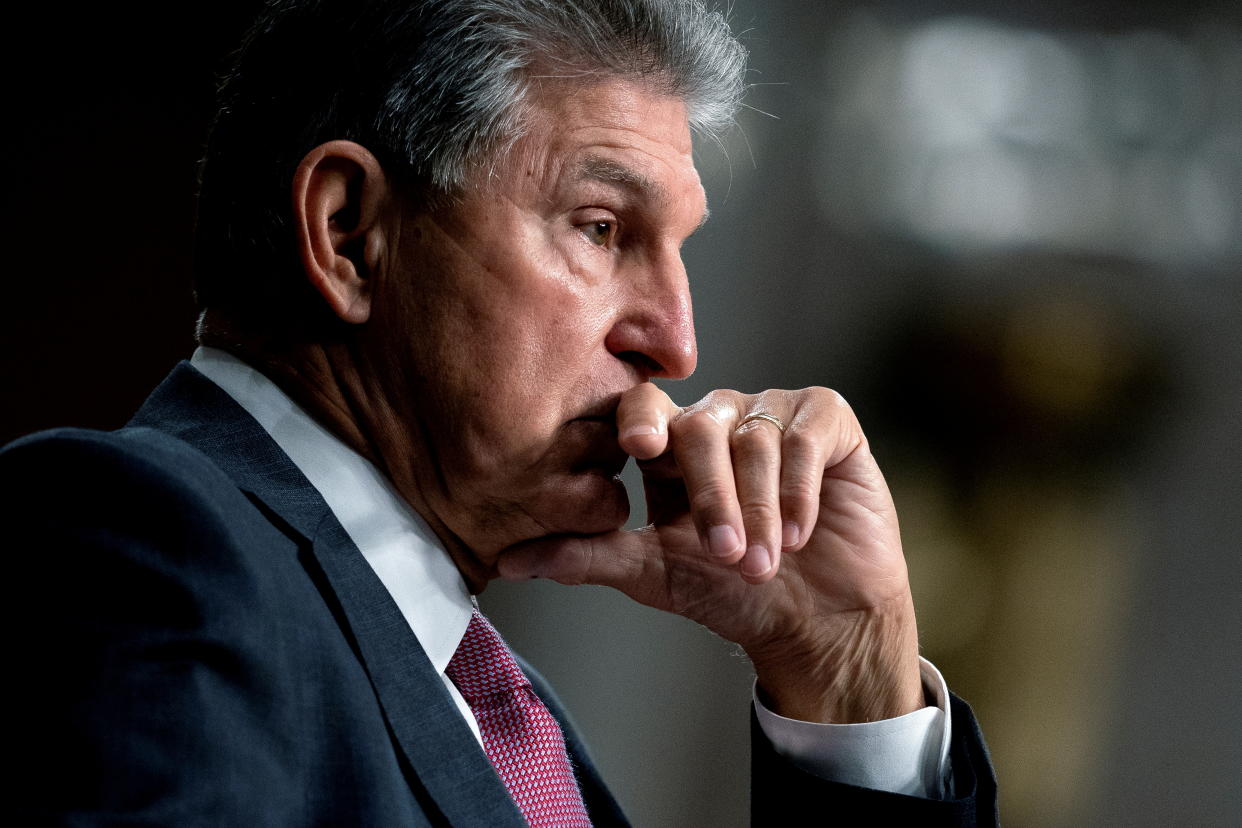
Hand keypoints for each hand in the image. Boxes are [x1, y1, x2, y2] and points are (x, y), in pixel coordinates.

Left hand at [497, 383, 923, 723]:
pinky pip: (805, 434)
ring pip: (755, 437)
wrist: (818, 621)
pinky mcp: (826, 421)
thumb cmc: (733, 594)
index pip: (643, 408)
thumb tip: (510, 561)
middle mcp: (720, 420)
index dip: (638, 419)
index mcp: (671, 447)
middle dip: (712, 496)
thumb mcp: (653, 574)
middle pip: (700, 427)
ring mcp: (774, 415)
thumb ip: (585, 556)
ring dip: (760, 508)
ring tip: (767, 562)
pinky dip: (800, 489)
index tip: (638, 446)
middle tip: (726, 554)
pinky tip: (802, 533)